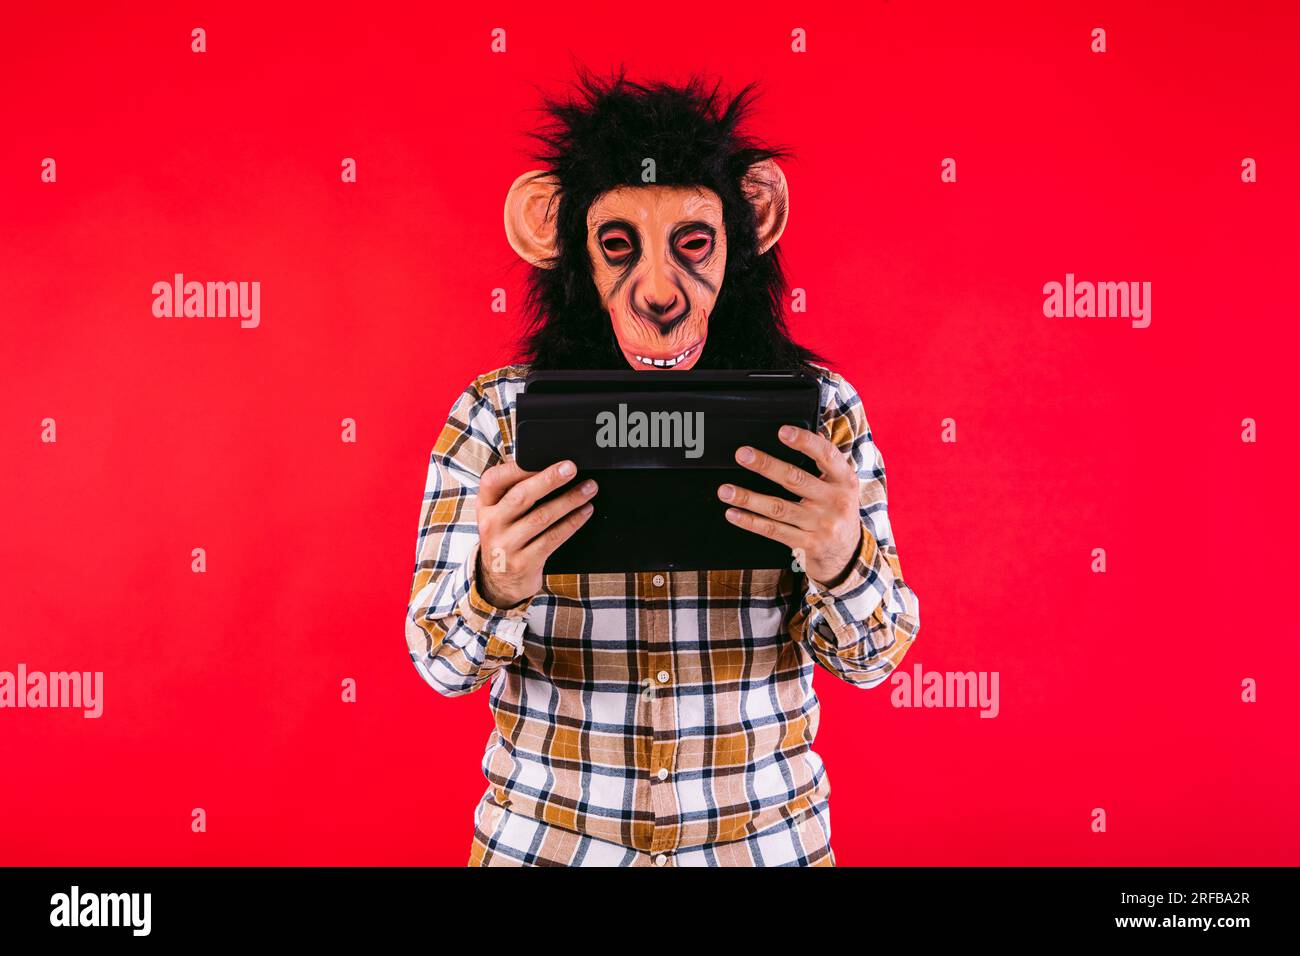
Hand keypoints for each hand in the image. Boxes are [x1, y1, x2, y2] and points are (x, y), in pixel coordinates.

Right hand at [476, 459, 597, 606]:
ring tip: (589, 488)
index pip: (494, 480)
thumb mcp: (500, 515)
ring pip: (542, 517)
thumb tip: (552, 468)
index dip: (518, 467)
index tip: (544, 457)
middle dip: (549, 479)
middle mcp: (490, 524)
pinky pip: (552, 538)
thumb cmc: (508, 537)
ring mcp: (506, 546)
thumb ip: (514, 493)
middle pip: (521, 496)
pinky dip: (572, 523)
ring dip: (569, 500)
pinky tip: (585, 511)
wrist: (501, 583)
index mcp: (485, 506)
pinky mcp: (524, 563)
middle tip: (572, 468)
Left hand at [718, 425, 862, 587]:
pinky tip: (734, 512)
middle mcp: (835, 501)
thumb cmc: (837, 511)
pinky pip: (773, 530)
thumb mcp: (841, 486)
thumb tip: (799, 434)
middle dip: (766, 465)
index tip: (782, 431)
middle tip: (743, 454)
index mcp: (844, 480)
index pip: (826, 455)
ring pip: (778, 508)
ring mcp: (821, 525)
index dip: (804, 442)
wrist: (847, 554)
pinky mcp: (807, 544)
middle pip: (795, 479)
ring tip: (726, 490)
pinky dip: (750, 521)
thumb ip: (824, 463)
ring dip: (749, 498)